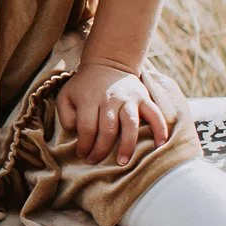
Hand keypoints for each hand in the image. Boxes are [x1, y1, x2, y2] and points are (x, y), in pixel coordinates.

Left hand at [56, 63, 171, 167]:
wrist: (108, 63)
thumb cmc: (84, 85)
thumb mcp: (66, 95)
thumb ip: (65, 115)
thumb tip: (76, 132)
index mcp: (90, 99)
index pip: (87, 128)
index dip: (84, 145)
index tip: (83, 154)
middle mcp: (110, 99)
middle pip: (108, 130)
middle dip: (101, 150)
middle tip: (97, 161)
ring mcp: (129, 99)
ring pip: (130, 124)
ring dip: (127, 145)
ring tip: (123, 162)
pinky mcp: (144, 98)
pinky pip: (154, 114)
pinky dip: (159, 129)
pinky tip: (159, 144)